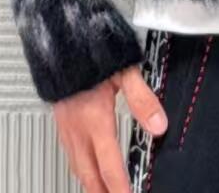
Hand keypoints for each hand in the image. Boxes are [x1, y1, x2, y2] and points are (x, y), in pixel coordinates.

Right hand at [52, 63, 167, 192]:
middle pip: (90, 177)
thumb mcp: (123, 71)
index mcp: (95, 121)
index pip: (109, 167)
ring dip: (91, 186)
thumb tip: (159, 125)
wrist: (60, 41)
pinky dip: (81, 171)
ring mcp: (67, 128)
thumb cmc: (91, 51)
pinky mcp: (61, 123)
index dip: (120, 189)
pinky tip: (87, 170)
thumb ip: (142, 99)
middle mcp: (78, 130)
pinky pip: (70, 156)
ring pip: (78, 169)